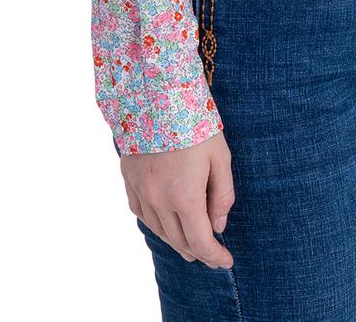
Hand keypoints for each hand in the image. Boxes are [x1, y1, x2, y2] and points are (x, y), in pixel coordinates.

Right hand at [122, 129, 235, 268]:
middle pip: (179, 241)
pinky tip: (163, 224)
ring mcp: (141, 191)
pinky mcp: (129, 178)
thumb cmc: (195, 124)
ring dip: (176, 242)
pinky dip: (155, 224)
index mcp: (185, 198)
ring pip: (158, 230)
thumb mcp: (221, 157)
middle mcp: (159, 201)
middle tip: (211, 256)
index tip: (226, 261)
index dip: (215, 256)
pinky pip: (141, 213)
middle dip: (198, 252)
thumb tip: (218, 226)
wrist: (157, 94)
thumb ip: (222, 195)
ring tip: (189, 246)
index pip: (201, 242)